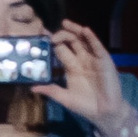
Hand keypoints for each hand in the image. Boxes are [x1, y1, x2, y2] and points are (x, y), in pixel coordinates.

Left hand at [33, 22, 133, 136]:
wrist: (105, 113)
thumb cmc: (86, 105)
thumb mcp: (65, 98)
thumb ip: (51, 91)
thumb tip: (31, 88)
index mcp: (71, 66)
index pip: (59, 49)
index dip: (50, 42)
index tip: (40, 35)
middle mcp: (81, 59)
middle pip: (70, 41)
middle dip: (61, 34)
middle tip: (50, 33)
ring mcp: (93, 58)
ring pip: (83, 40)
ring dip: (75, 30)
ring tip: (65, 23)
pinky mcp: (104, 60)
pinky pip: (97, 46)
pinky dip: (92, 38)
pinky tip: (85, 30)